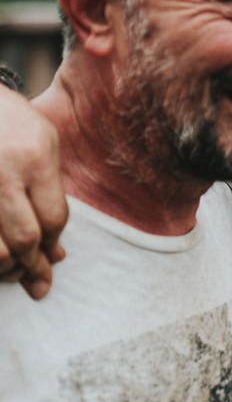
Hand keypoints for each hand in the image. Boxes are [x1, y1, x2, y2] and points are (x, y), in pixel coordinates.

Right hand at [0, 86, 67, 299]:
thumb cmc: (11, 120)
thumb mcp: (45, 141)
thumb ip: (52, 192)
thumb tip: (56, 249)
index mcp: (33, 159)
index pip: (53, 218)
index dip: (55, 243)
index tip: (54, 253)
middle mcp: (1, 176)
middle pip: (24, 238)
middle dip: (34, 266)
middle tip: (39, 281)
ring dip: (6, 270)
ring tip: (14, 273)